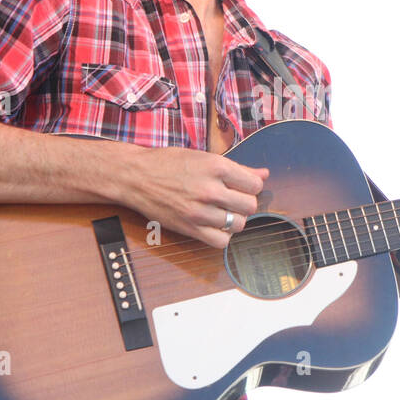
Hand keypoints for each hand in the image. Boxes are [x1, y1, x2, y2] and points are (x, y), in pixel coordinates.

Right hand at [121, 146, 267, 248]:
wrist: (135, 176)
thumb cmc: (167, 163)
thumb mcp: (204, 157)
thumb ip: (236, 169)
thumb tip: (263, 174)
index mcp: (216, 167)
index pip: (255, 185)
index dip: (251, 186)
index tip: (241, 186)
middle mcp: (210, 190)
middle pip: (249, 205)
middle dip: (244, 203)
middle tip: (231, 199)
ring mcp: (200, 211)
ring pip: (238, 224)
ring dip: (233, 219)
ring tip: (221, 211)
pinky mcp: (190, 228)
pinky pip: (221, 241)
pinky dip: (222, 236)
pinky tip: (214, 225)